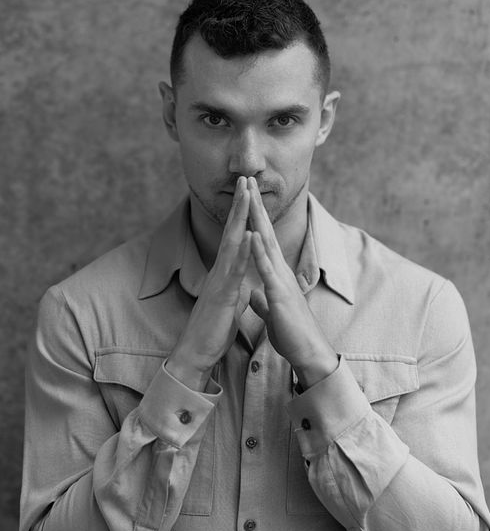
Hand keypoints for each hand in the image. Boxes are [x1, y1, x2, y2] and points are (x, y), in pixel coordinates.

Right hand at [166, 176, 251, 390]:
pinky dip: (244, 251)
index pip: (235, 237)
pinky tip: (250, 234)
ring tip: (247, 194)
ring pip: (232, 243)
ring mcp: (220, 280)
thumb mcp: (231, 304)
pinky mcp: (223, 294)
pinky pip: (235, 269)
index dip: (241, 214)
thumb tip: (243, 281)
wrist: (198, 353)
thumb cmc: (213, 330)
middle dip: (239, 203)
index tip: (248, 192)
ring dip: (240, 217)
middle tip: (245, 177)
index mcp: (225, 272)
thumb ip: (236, 289)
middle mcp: (220, 271)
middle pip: (231, 231)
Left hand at [247, 177, 338, 388]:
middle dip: (255, 206)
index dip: (253, 218)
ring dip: (258, 218)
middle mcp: (279, 270)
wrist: (307, 351)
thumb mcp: (271, 311)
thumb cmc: (292, 332)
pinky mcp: (279, 293)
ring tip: (249, 195)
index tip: (244, 197)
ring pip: (267, 243)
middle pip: (265, 231)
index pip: (262, 239)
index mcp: (274, 274)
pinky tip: (253, 234)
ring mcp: (280, 279)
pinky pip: (267, 269)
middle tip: (247, 180)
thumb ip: (262, 300)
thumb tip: (253, 293)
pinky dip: (259, 251)